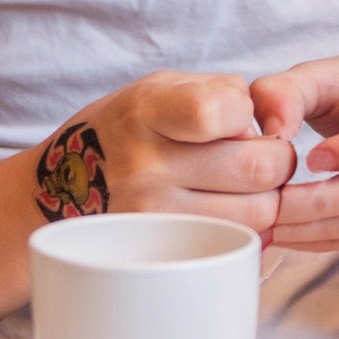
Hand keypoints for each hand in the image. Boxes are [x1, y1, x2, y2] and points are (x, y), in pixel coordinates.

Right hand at [30, 71, 293, 237]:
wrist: (60, 191)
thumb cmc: (123, 130)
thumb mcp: (157, 88)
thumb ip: (218, 91)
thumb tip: (270, 122)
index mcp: (146, 111)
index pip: (228, 111)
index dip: (249, 113)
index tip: (241, 120)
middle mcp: (147, 164)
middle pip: (258, 167)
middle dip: (279, 158)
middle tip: (266, 156)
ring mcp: (154, 214)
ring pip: (259, 213)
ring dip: (268, 197)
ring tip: (244, 185)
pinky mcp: (164, 249)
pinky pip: (238, 242)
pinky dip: (249, 227)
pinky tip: (231, 211)